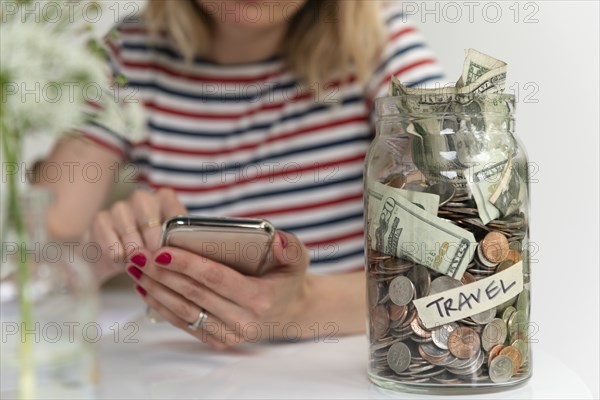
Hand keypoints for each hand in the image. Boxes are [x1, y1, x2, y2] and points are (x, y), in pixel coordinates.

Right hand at [86, 188, 185, 282]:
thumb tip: (194, 254)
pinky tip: (123, 261)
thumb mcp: (171, 245)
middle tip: (157, 264)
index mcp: (165, 199)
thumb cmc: (152, 250)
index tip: (175, 255)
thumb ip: (182, 244)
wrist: (117, 258)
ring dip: (136, 255)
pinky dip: (119, 259)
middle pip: (151, 222)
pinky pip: (112, 245)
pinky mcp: (100, 220)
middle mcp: (143, 198)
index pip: (176, 214)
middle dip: (154, 247)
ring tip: (141, 265)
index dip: (175, 238)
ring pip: (130, 234)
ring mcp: (119, 207)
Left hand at [127, 231, 310, 348]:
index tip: (161, 251)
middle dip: (161, 273)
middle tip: (138, 255)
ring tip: (135, 269)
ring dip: (155, 289)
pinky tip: (146, 289)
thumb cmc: (288, 279)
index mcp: (259, 298)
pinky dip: (162, 306)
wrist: (291, 312)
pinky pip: (184, 323)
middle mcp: (243, 321)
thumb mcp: (298, 258)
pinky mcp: (218, 341)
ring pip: (183, 310)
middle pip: (193, 294)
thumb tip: (274, 238)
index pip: (215, 278)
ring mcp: (229, 335)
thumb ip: (289, 246)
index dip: (186, 264)